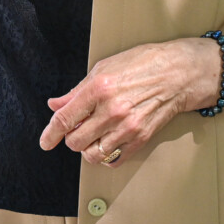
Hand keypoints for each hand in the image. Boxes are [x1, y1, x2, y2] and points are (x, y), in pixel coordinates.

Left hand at [39, 37, 219, 166]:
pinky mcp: (140, 138)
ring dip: (88, 148)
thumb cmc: (143, 64)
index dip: (50, 134)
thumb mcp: (104, 67)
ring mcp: (127, 127)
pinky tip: (108, 142)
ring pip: (93, 154)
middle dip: (71, 138)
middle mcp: (112, 110)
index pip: (65, 118)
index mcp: (99, 88)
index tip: (45, 142)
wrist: (178, 73)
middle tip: (77, 129)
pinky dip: (106, 156)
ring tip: (93, 135)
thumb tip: (56, 104)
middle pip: (76, 141)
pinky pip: (114, 160)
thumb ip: (77, 90)